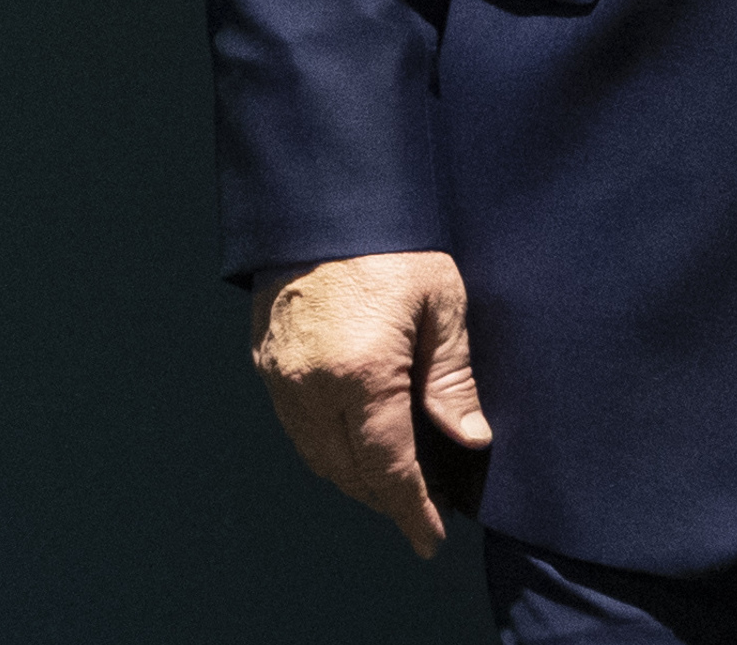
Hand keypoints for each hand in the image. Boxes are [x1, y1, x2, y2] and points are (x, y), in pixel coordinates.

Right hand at [247, 250, 490, 557]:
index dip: (411, 509)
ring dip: (356, 477)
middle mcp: (310, 386)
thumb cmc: (394, 241)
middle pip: (348, 472)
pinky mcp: (267, 364)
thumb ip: (452, 378)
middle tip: (423, 510)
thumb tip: (469, 438)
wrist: (325, 198)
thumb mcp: (442, 302)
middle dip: (386, 498)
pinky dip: (329, 448)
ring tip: (397, 483)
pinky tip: (359, 442)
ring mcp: (281, 378)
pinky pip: (298, 429)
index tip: (431, 538)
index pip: (388, 467)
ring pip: (318, 457)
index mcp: (360, 373)